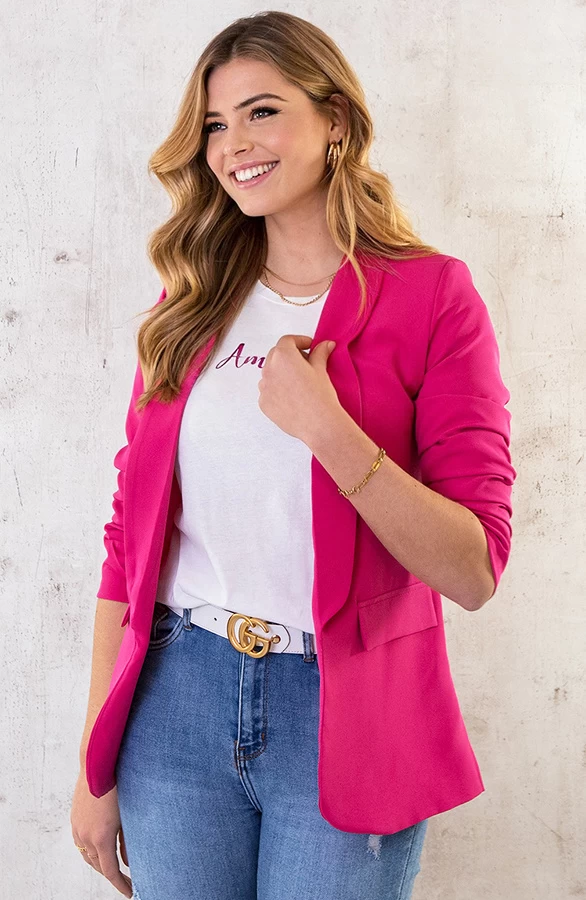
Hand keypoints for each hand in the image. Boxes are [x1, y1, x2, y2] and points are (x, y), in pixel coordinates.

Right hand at [70, 771, 132, 897]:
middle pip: (98, 866)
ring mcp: (78, 828)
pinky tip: (101, 847)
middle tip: (125, 880)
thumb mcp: (128, 816)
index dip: (121, 885)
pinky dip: (91, 850)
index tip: (131, 891)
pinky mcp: (75, 819)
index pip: (111, 871)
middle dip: (111, 875)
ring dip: (100, 863)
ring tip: (114, 866)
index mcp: (101, 838)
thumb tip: (128, 862)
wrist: (98, 764)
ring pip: (87, 856)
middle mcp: (86, 836)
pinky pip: (81, 843)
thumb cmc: (118, 786)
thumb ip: (128, 842)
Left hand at [258, 335, 339, 443]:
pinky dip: (277, 390)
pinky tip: (292, 397)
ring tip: (299, 383)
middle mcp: (269, 369)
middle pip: (276, 355)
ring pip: (270, 373)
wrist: (318, 424)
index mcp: (283, 356)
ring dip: (281, 373)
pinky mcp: (263, 403)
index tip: (309, 347)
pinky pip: (268, 391)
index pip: (287, 340)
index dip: (300, 341)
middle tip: (306, 364)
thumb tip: (325, 345)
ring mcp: (264, 387)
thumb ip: (320, 353)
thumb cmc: (320, 396)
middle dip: (290, 356)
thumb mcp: (321, 370)